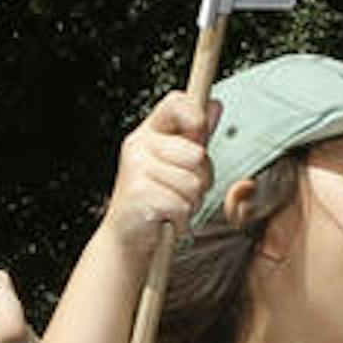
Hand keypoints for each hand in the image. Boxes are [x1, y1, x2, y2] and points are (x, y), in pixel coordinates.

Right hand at [107, 90, 218, 250]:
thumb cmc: (156, 198)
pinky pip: (182, 205)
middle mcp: (138, 146)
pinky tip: (165, 220)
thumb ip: (196, 134)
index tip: (200, 130)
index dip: (196, 115)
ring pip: (193, 184)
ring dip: (191, 203)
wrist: (128, 238)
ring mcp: (135, 169)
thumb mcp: (179, 162)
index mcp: (149, 133)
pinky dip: (181, 220)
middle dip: (201, 179)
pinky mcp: (138, 194)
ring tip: (172, 207)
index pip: (176, 104)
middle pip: (197, 154)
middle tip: (181, 190)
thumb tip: (214, 105)